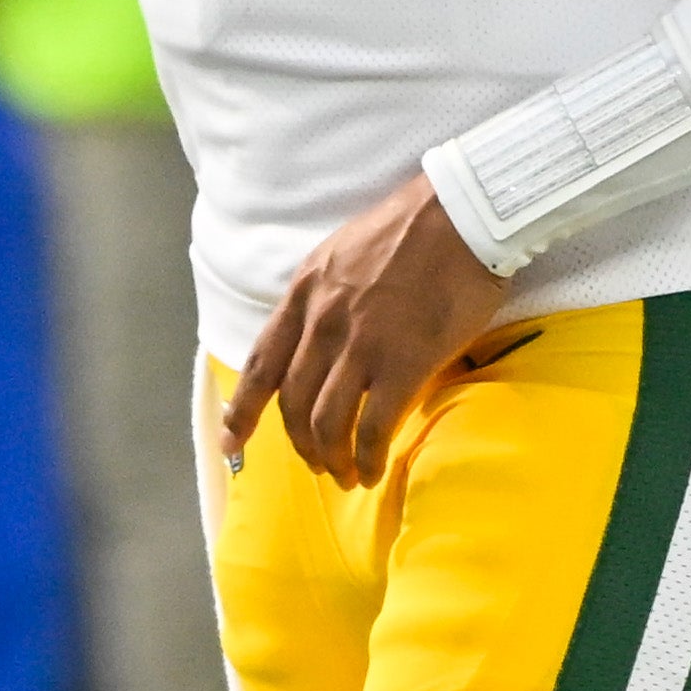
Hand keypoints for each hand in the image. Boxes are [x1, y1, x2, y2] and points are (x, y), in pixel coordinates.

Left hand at [224, 174, 510, 490]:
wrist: (459, 214)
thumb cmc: (409, 231)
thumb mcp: (340, 256)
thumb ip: (322, 299)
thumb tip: (319, 340)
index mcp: (303, 295)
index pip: (262, 364)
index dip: (241, 409)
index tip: (231, 439)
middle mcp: (321, 324)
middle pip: (293, 403)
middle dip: (300, 445)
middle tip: (317, 466)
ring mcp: (359, 345)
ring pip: (326, 423)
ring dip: (332, 459)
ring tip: (347, 476)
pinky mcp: (402, 363)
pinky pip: (372, 427)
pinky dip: (368, 457)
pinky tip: (375, 469)